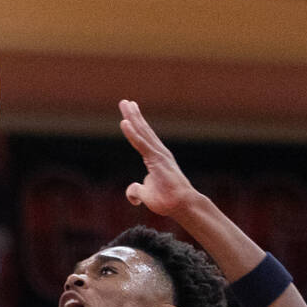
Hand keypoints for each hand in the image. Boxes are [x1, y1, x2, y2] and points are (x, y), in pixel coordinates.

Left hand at [118, 100, 195, 217]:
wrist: (182, 205)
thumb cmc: (168, 200)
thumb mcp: (146, 196)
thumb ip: (136, 191)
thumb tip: (132, 195)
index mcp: (156, 158)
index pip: (143, 139)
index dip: (135, 125)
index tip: (129, 114)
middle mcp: (158, 152)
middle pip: (143, 130)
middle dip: (133, 115)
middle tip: (124, 102)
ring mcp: (159, 154)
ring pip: (142, 132)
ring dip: (132, 117)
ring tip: (125, 104)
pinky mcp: (157, 160)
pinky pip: (141, 144)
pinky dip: (132, 133)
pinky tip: (124, 123)